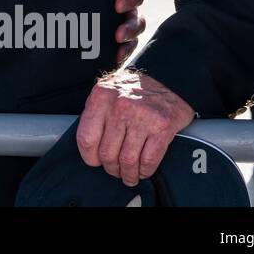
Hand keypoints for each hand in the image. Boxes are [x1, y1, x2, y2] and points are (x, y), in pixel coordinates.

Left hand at [76, 69, 195, 185]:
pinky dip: (145, 171)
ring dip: (128, 174)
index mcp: (101, 98)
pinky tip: (143, 171)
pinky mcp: (162, 127)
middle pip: (108, 153)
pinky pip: (149, 160)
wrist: (166, 78)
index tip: (95, 162)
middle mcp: (120, 107)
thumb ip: (95, 114)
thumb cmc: (132, 88)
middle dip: (111, 168)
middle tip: (115, 171)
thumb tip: (88, 146)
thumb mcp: (106, 92)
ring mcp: (142, 117)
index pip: (86, 139)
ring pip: (128, 160)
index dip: (90, 158)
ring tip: (129, 176)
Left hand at [113, 0, 145, 64]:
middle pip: (138, 18)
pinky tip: (113, 62)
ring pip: (133, 35)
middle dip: (130, 27)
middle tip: (118, 35)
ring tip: (118, 51)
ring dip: (128, 44)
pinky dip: (120, 56)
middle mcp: (129, 6)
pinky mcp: (116, 36)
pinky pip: (123, 48)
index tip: (117, 4)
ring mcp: (124, 22)